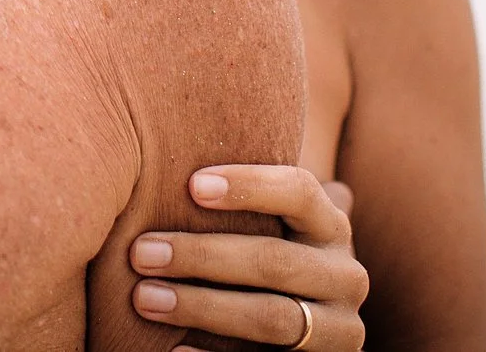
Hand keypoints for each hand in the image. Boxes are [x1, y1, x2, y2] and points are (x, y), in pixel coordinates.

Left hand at [130, 165, 366, 349]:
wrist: (308, 325)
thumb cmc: (263, 254)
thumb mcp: (270, 224)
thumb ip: (240, 197)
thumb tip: (165, 154)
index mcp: (332, 226)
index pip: (301, 192)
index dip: (249, 186)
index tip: (191, 185)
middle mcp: (345, 277)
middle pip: (275, 261)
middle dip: (203, 256)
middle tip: (140, 253)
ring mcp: (340, 330)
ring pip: (272, 319)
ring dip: (202, 308)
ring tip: (144, 298)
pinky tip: (173, 350)